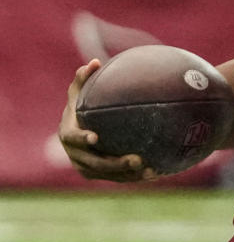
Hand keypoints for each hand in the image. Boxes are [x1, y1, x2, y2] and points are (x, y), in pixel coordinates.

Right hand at [59, 61, 156, 181]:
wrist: (81, 129)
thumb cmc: (83, 106)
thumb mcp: (80, 92)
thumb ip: (84, 78)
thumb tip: (94, 62)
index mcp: (68, 134)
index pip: (73, 138)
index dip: (82, 138)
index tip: (96, 137)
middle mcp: (75, 155)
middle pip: (95, 163)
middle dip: (115, 164)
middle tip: (137, 159)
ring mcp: (87, 167)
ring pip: (109, 175)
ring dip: (130, 175)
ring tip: (151, 170)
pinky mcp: (100, 175)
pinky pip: (119, 178)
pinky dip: (135, 177)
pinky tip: (156, 173)